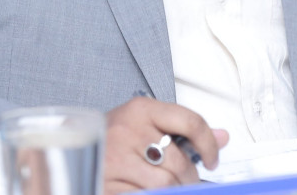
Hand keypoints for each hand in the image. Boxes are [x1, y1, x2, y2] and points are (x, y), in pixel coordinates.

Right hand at [103, 96, 228, 193]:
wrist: (73, 147)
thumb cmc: (114, 137)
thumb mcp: (147, 124)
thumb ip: (184, 130)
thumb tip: (223, 138)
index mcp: (140, 110)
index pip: (190, 122)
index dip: (208, 145)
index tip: (212, 160)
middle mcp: (128, 130)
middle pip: (179, 161)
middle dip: (189, 177)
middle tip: (184, 180)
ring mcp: (115, 159)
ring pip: (165, 183)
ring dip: (173, 190)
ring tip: (166, 186)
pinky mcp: (107, 184)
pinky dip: (153, 194)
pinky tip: (148, 189)